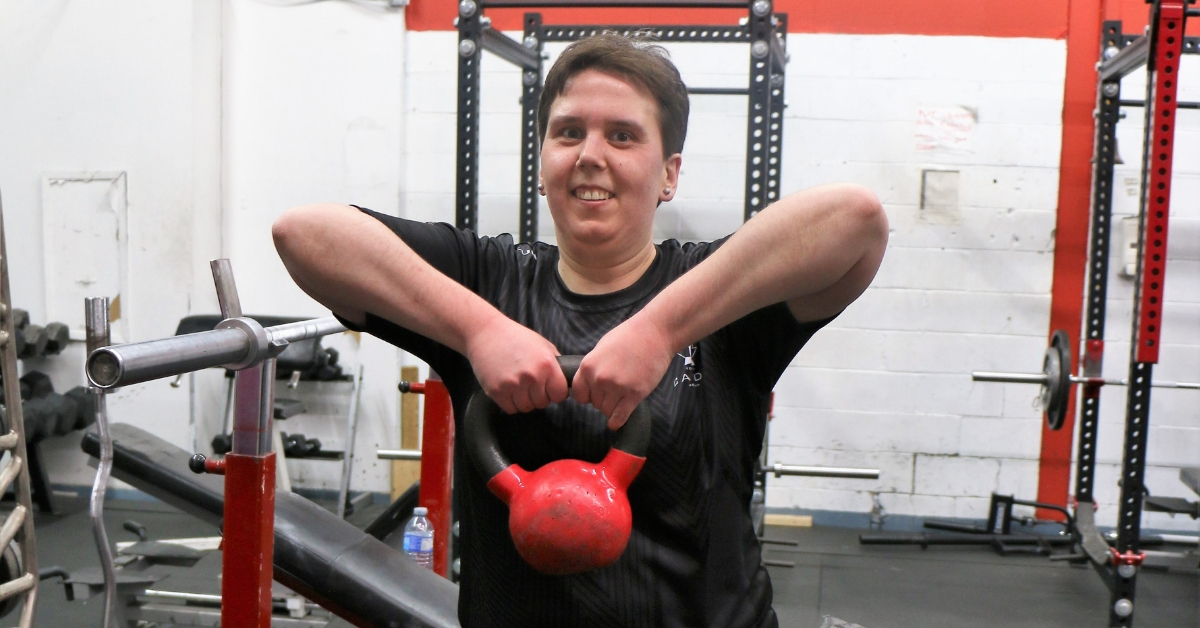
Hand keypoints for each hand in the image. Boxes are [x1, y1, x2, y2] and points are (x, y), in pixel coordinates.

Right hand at [464, 315, 568, 413]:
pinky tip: (508, 388)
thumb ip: (555, 365)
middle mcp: (531, 376)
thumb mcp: (543, 345)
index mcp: (546, 364)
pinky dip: (510, 402)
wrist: (486, 332)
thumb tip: (566, 382)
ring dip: (524, 400)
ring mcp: (513, 384)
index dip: (555, 393)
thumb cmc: (516, 337)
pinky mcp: (496, 391)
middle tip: (529, 383)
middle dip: (538, 396)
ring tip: (518, 384)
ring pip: (526, 408)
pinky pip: (510, 409)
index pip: (560, 395)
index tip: (549, 388)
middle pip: (542, 403)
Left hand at [572, 315, 673, 429]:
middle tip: (616, 389)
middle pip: (594, 403)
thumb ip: (593, 367)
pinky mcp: (634, 394)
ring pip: (607, 411)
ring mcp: (617, 387)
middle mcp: (600, 378)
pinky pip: (619, 417)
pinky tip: (618, 421)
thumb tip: (589, 383)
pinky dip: (617, 422)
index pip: (579, 394)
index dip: (587, 395)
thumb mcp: (601, 348)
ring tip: (622, 398)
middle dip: (603, 399)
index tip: (595, 393)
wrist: (655, 333)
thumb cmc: (629, 336)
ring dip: (613, 408)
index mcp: (588, 366)